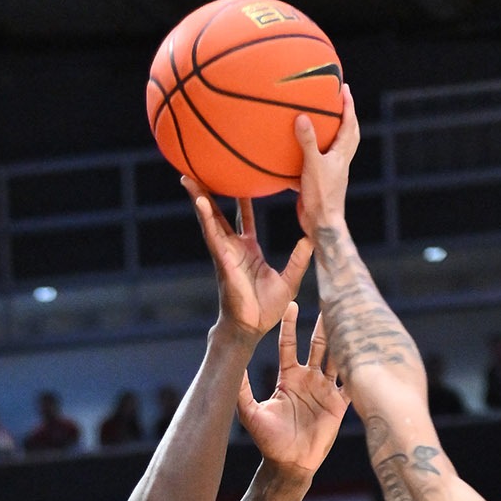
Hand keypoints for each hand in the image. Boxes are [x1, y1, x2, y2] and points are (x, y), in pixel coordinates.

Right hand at [184, 177, 312, 342]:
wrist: (251, 328)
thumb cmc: (266, 309)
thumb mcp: (290, 280)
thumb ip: (299, 259)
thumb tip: (312, 239)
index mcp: (249, 250)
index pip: (244, 218)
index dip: (242, 199)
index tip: (240, 178)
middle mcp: (233, 248)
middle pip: (218, 214)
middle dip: (208, 193)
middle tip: (199, 172)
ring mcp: (225, 252)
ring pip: (209, 220)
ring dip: (199, 199)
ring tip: (188, 179)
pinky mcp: (222, 259)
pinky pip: (213, 235)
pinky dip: (206, 218)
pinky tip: (200, 202)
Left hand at [239, 303, 348, 474]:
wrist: (288, 463)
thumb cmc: (268, 440)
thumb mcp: (250, 412)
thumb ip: (241, 389)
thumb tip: (232, 365)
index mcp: (289, 378)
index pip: (290, 345)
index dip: (290, 326)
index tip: (292, 304)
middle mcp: (309, 379)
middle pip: (318, 346)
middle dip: (322, 325)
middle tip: (328, 300)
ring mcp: (326, 390)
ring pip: (337, 359)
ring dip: (343, 340)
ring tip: (351, 319)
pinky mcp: (340, 404)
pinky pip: (351, 383)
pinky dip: (358, 369)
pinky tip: (366, 352)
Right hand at [293, 83, 360, 237]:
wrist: (321, 224)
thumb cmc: (321, 196)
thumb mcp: (312, 165)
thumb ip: (308, 142)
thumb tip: (302, 117)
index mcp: (342, 154)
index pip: (349, 124)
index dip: (348, 105)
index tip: (344, 89)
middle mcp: (340, 161)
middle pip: (349, 134)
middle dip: (346, 116)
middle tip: (340, 101)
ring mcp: (331, 172)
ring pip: (335, 148)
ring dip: (331, 134)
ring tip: (321, 122)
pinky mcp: (320, 182)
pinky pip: (316, 162)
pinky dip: (309, 155)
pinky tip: (296, 153)